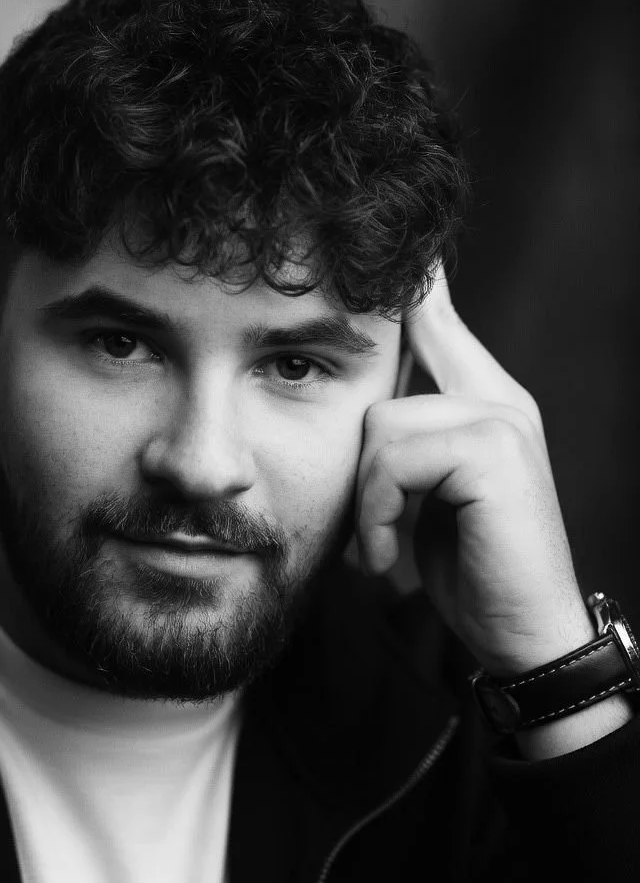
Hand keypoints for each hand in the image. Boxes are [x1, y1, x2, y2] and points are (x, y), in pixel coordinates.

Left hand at [354, 265, 594, 676]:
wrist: (521, 634)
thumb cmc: (467, 569)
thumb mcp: (425, 499)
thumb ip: (404, 445)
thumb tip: (360, 414)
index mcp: (484, 401)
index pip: (437, 321)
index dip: (411, 286)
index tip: (396, 249)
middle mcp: (498, 398)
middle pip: (382, 390)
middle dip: (361, 471)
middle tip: (371, 531)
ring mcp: (502, 420)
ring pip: (381, 427)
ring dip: (367, 502)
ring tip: (381, 547)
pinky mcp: (494, 451)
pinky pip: (395, 459)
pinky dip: (379, 514)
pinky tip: (388, 554)